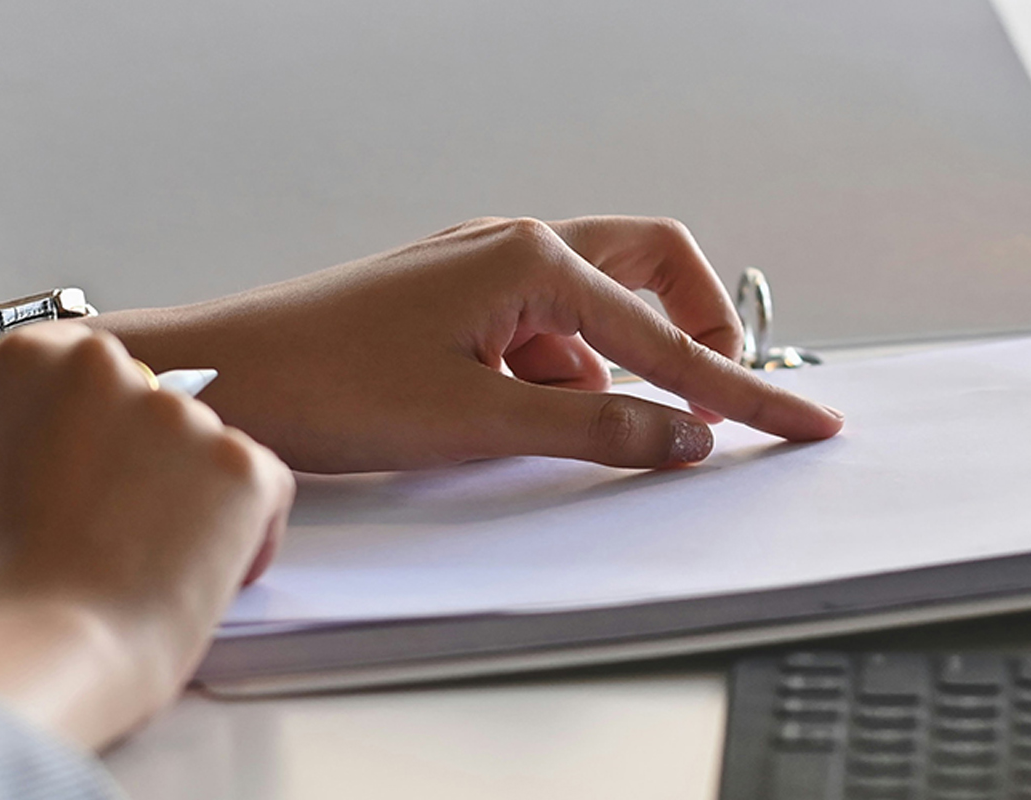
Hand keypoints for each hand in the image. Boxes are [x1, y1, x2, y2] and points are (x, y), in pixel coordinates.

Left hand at [0, 215, 844, 471]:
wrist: (227, 377)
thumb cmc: (326, 380)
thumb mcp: (475, 422)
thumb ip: (592, 430)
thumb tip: (683, 436)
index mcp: (532, 257)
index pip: (670, 334)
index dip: (743, 389)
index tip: (803, 422)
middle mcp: (517, 245)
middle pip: (657, 272)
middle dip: (695, 337)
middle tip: (711, 406)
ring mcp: (488, 270)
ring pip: (601, 311)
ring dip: (614, 371)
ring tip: (569, 430)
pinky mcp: (463, 303)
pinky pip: (548, 336)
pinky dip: (560, 381)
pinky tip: (516, 422)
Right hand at [0, 323, 291, 748]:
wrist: (47, 649)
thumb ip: (0, 447)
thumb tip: (29, 448)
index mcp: (26, 360)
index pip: (71, 359)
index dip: (80, 418)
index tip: (80, 451)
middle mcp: (107, 368)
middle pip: (140, 399)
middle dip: (135, 454)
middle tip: (111, 521)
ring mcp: (181, 414)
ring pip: (198, 446)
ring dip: (185, 493)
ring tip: (146, 563)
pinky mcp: (241, 463)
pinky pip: (262, 486)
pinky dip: (246, 528)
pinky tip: (202, 568)